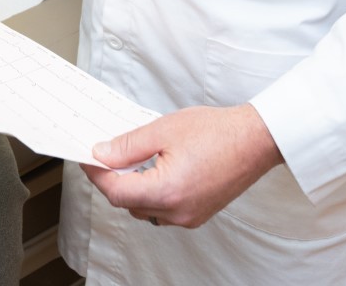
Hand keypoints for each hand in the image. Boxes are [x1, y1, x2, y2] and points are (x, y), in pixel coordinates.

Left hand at [81, 105, 283, 228]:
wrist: (256, 140)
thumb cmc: (218, 132)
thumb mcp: (164, 129)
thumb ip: (128, 145)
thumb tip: (102, 154)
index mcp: (166, 191)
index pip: (116, 191)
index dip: (97, 174)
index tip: (88, 159)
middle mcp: (177, 211)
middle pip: (128, 203)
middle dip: (114, 180)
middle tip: (108, 154)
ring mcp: (189, 216)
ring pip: (145, 209)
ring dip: (134, 188)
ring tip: (134, 160)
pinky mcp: (198, 214)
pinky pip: (164, 210)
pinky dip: (153, 193)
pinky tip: (156, 170)